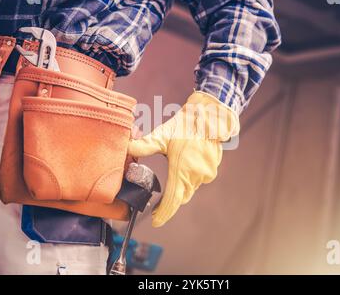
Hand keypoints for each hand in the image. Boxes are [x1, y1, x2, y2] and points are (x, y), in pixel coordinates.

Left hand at [128, 91, 239, 226]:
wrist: (210, 117)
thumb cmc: (185, 125)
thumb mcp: (163, 135)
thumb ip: (145, 145)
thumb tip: (127, 147)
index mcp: (181, 170)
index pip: (172, 200)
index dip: (164, 213)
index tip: (156, 221)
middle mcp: (195, 176)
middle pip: (180, 196)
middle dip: (170, 200)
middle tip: (157, 203)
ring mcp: (205, 174)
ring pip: (189, 188)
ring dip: (181, 186)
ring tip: (173, 175)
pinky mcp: (211, 170)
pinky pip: (198, 180)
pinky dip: (190, 178)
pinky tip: (186, 165)